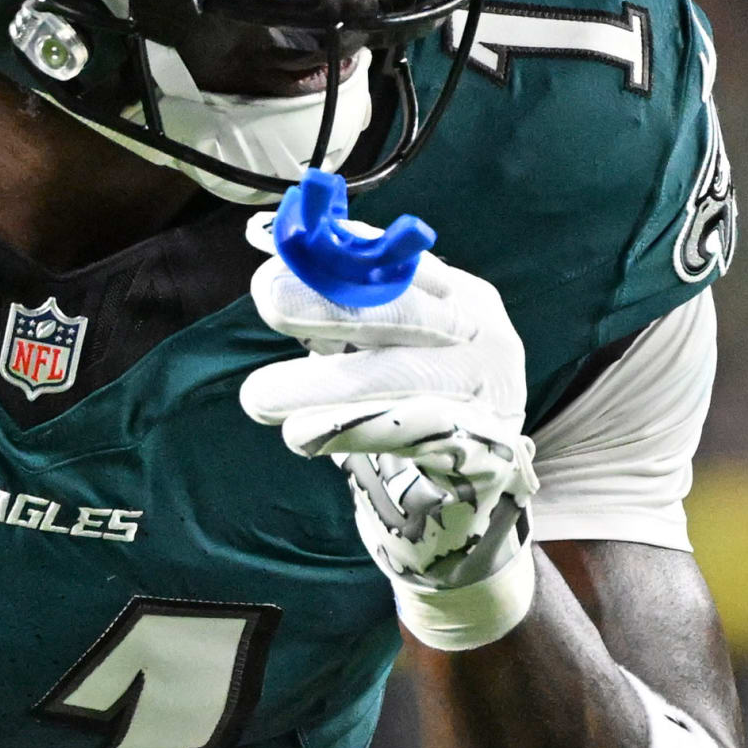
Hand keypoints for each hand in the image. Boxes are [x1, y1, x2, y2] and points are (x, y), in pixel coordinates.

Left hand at [240, 240, 538, 645]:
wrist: (482, 493)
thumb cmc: (427, 404)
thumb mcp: (399, 345)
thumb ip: (353, 305)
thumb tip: (278, 253)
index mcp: (466, 300)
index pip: (404, 264)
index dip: (343, 257)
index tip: (279, 260)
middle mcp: (485, 339)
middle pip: (408, 312)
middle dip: (334, 303)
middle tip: (266, 298)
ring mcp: (490, 396)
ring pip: (403, 378)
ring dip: (327, 383)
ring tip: (258, 395)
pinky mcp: (485, 454)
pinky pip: (410, 438)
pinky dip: (352, 432)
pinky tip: (303, 435)